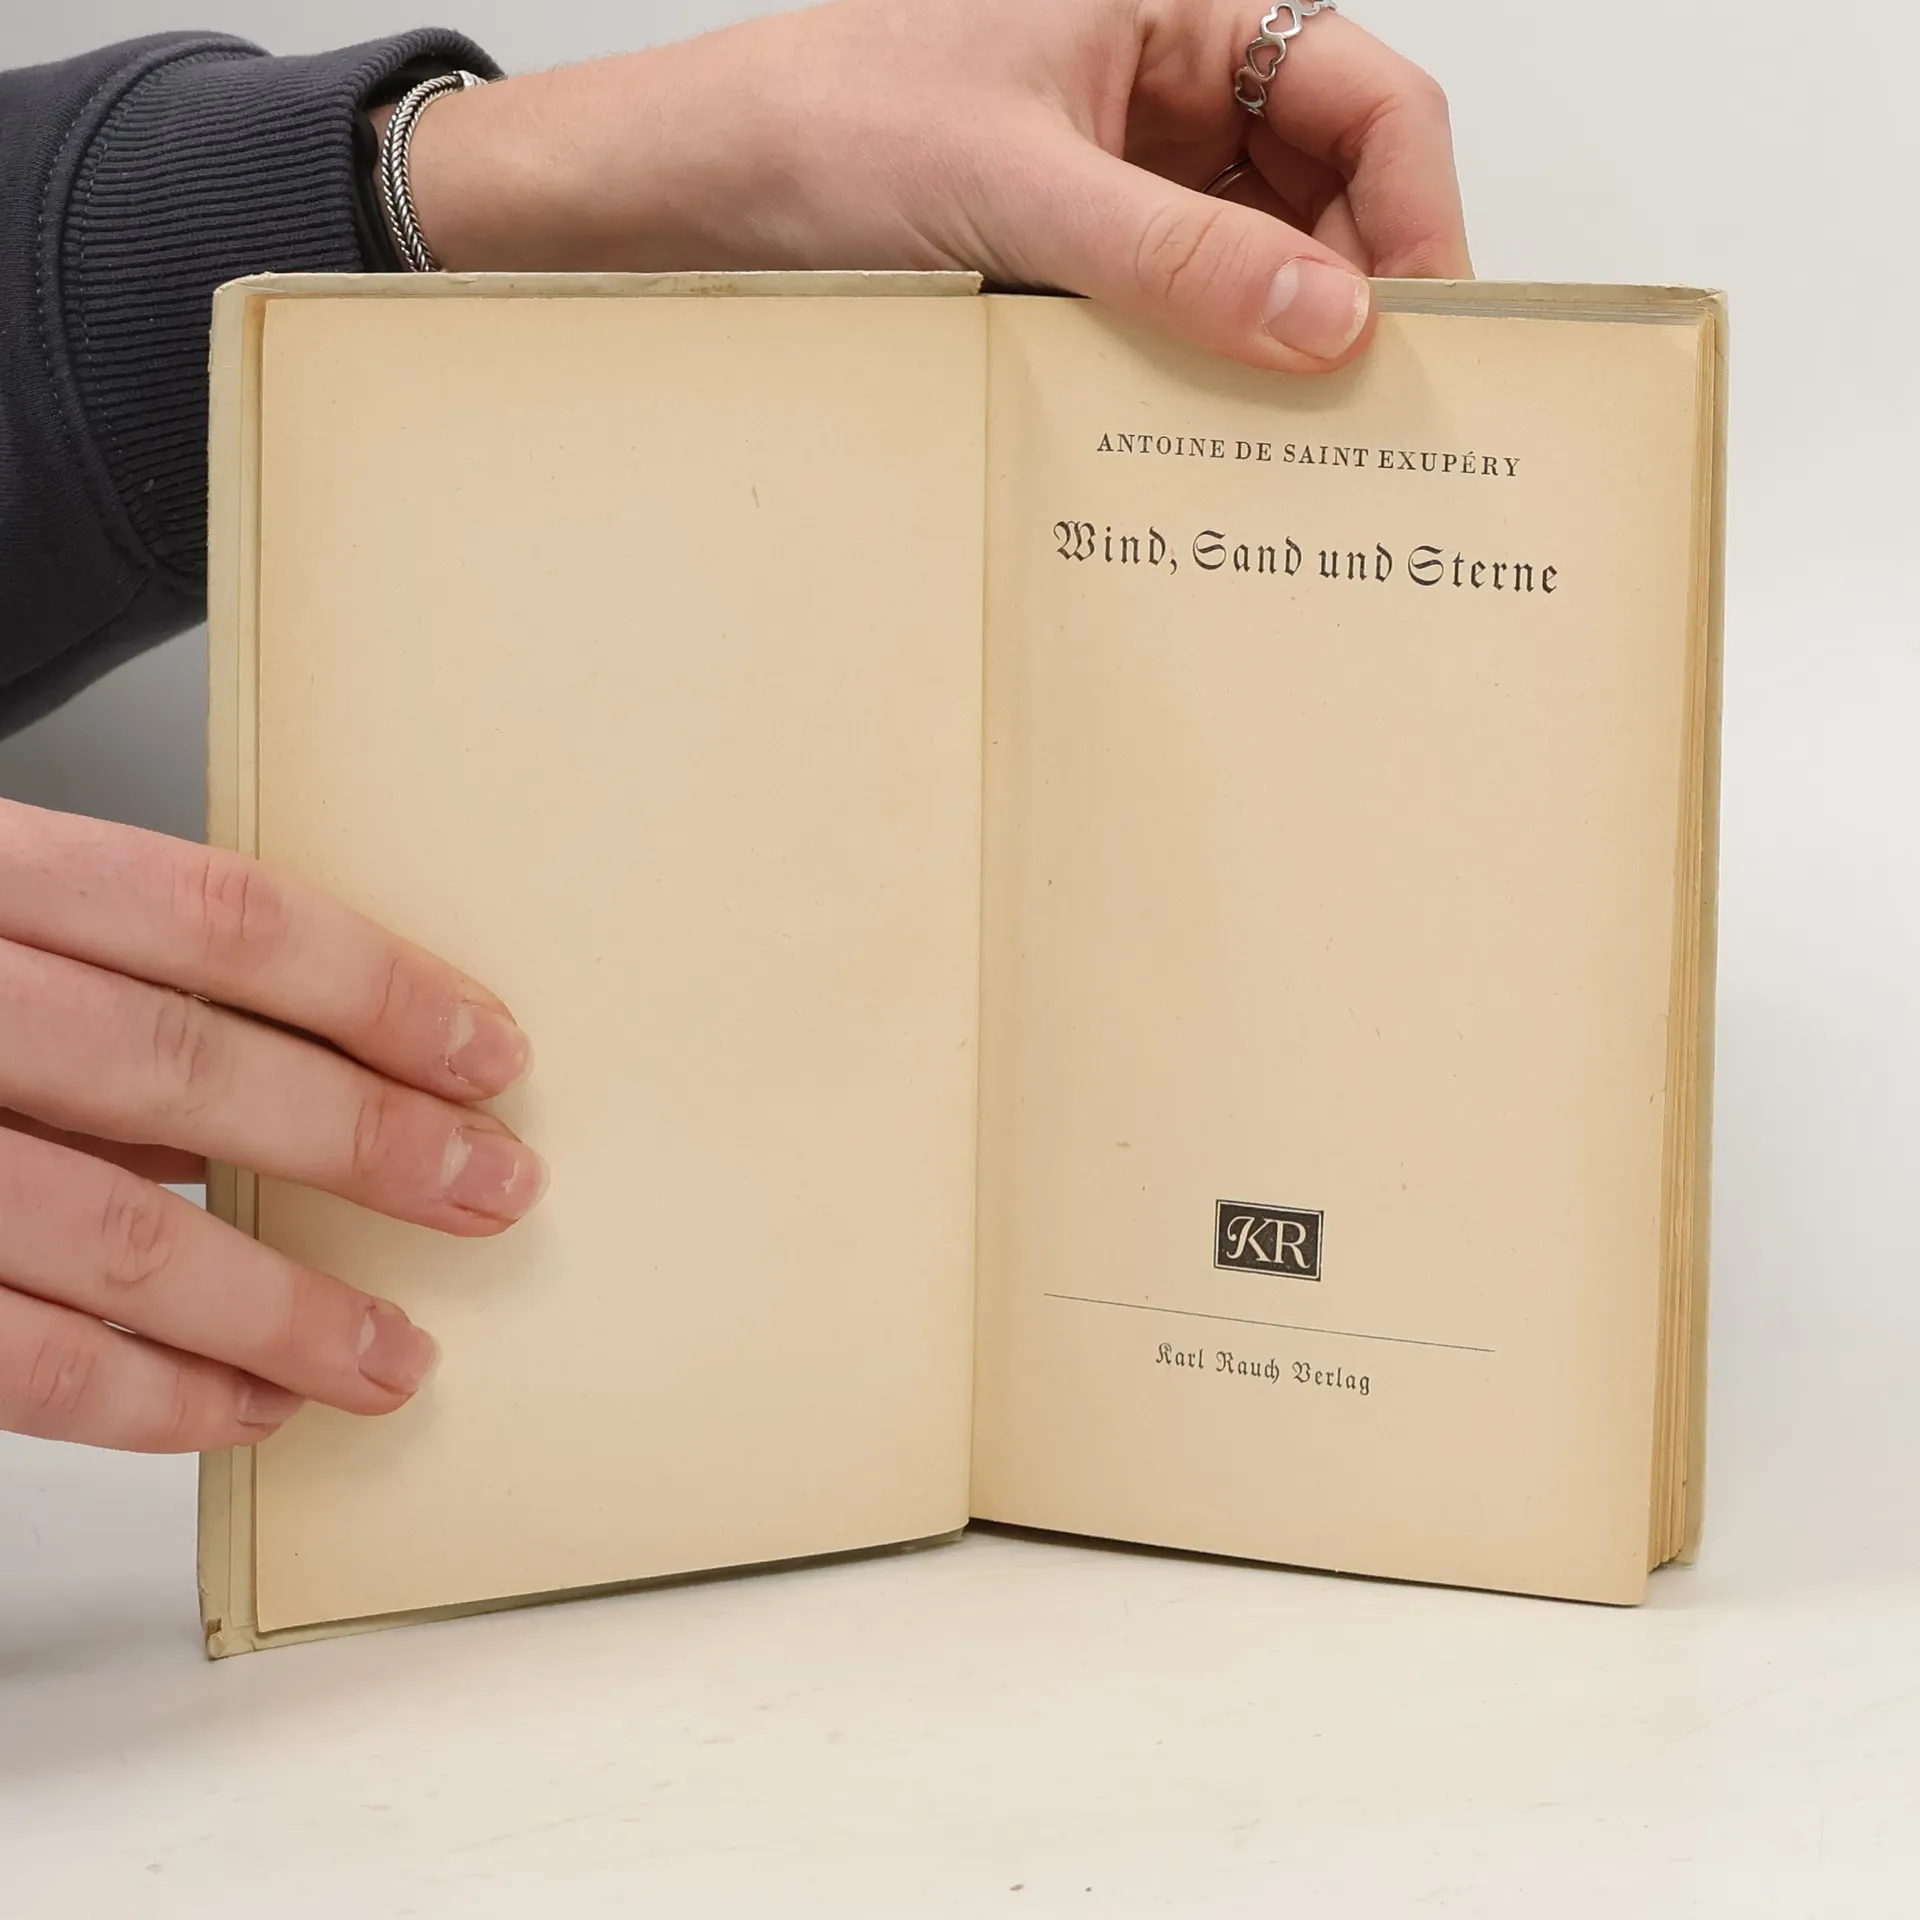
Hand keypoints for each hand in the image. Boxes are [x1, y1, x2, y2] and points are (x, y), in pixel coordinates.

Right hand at [0, 801, 545, 1451]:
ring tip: (390, 1353)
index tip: (486, 1049)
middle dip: (363, 1142)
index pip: (216, 918)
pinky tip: (244, 1407)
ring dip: (280, 1307)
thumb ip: (109, 979)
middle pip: (186, 1071)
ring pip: (113, 1236)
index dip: (374, 986)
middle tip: (488, 1189)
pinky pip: (17, 1358)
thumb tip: (313, 1064)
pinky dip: (149, 1398)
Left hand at [406, 0, 1468, 372]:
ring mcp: (1124, 171)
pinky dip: (1203, 359)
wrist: (689, 193)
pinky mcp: (1078, 248)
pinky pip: (1182, 302)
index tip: (1417, 333)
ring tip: (1284, 430)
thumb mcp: (1016, 187)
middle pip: (1329, 185)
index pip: (1364, 97)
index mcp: (1174, 11)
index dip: (1413, 214)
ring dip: (1278, 337)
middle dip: (1354, 290)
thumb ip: (1181, 255)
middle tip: (1362, 411)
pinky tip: (1202, 420)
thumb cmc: (818, 127)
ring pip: (1261, 254)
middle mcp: (1165, 87)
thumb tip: (1332, 319)